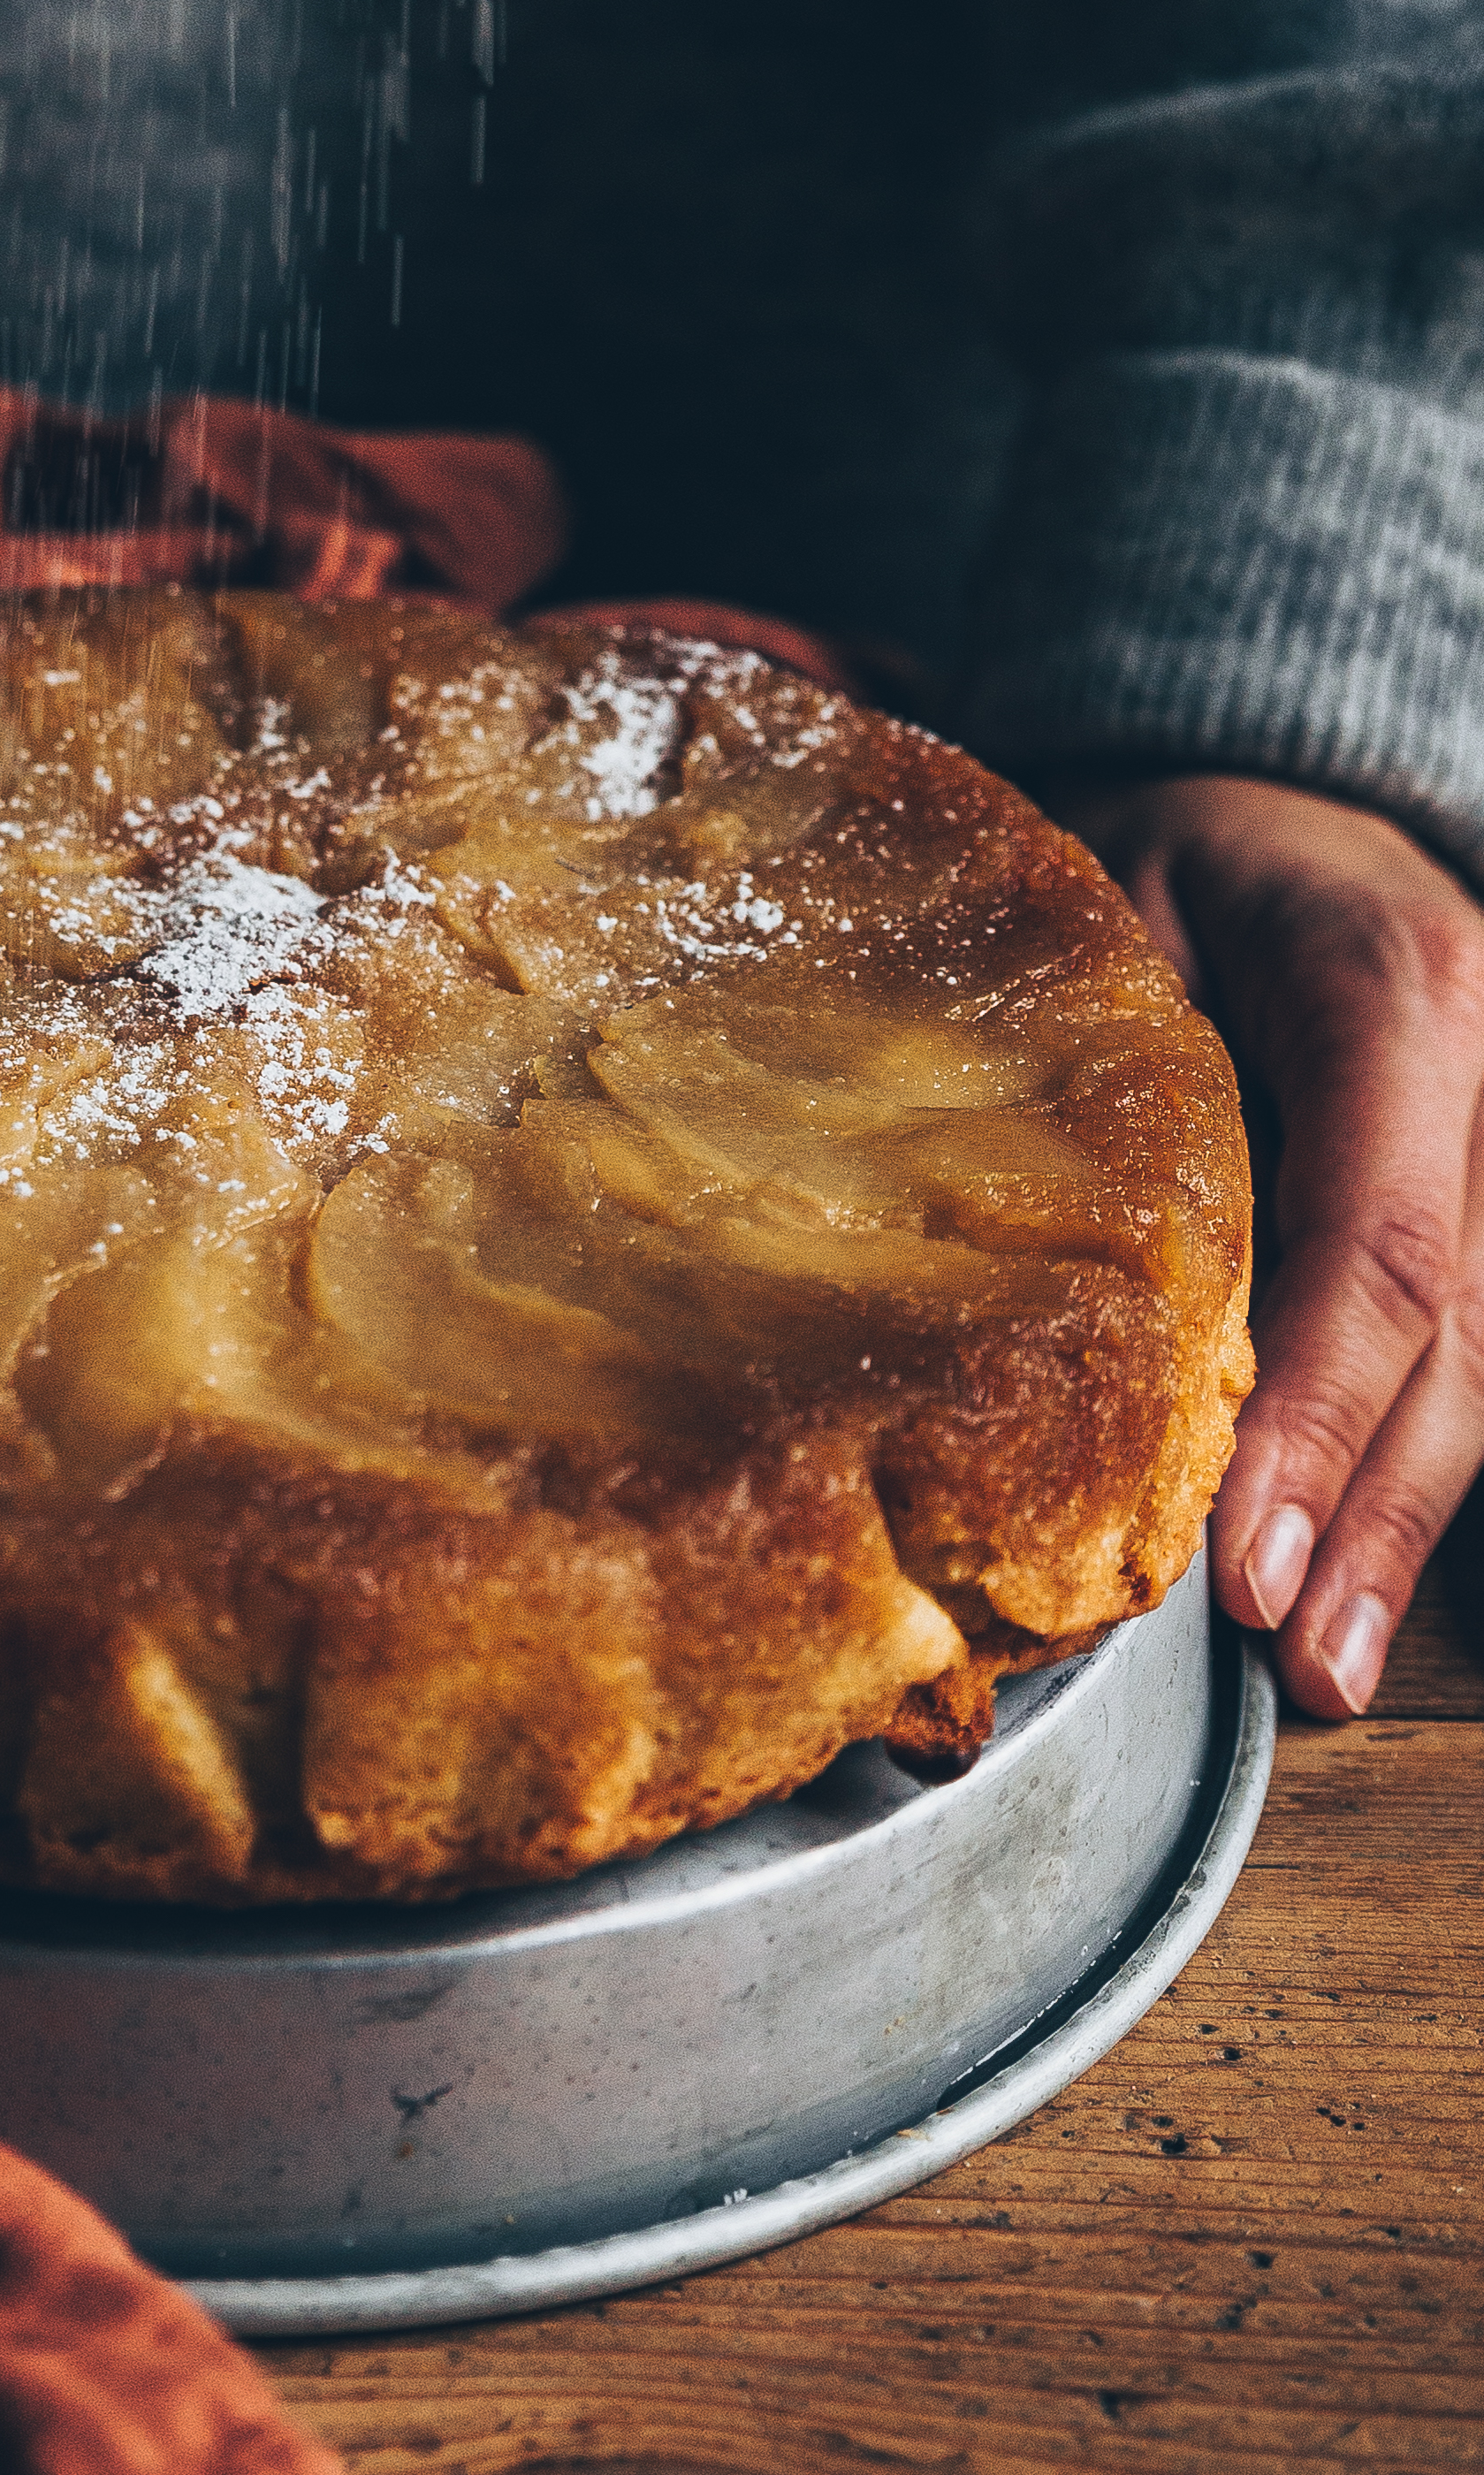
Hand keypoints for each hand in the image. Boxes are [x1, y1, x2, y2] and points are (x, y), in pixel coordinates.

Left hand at [1062, 776, 1483, 1714]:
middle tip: (1300, 1662)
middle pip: (1462, 1328)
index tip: (1247, 1560)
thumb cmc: (1157, 864)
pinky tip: (1367, 1578)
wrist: (1276, 808)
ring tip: (1329, 1666)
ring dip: (1409, 1522)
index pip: (1378, 1239)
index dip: (1318, 1411)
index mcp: (1392, 985)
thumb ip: (1105, 1081)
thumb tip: (1033, 1299)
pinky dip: (1419, 1466)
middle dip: (1372, 1507)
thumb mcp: (1109, 918)